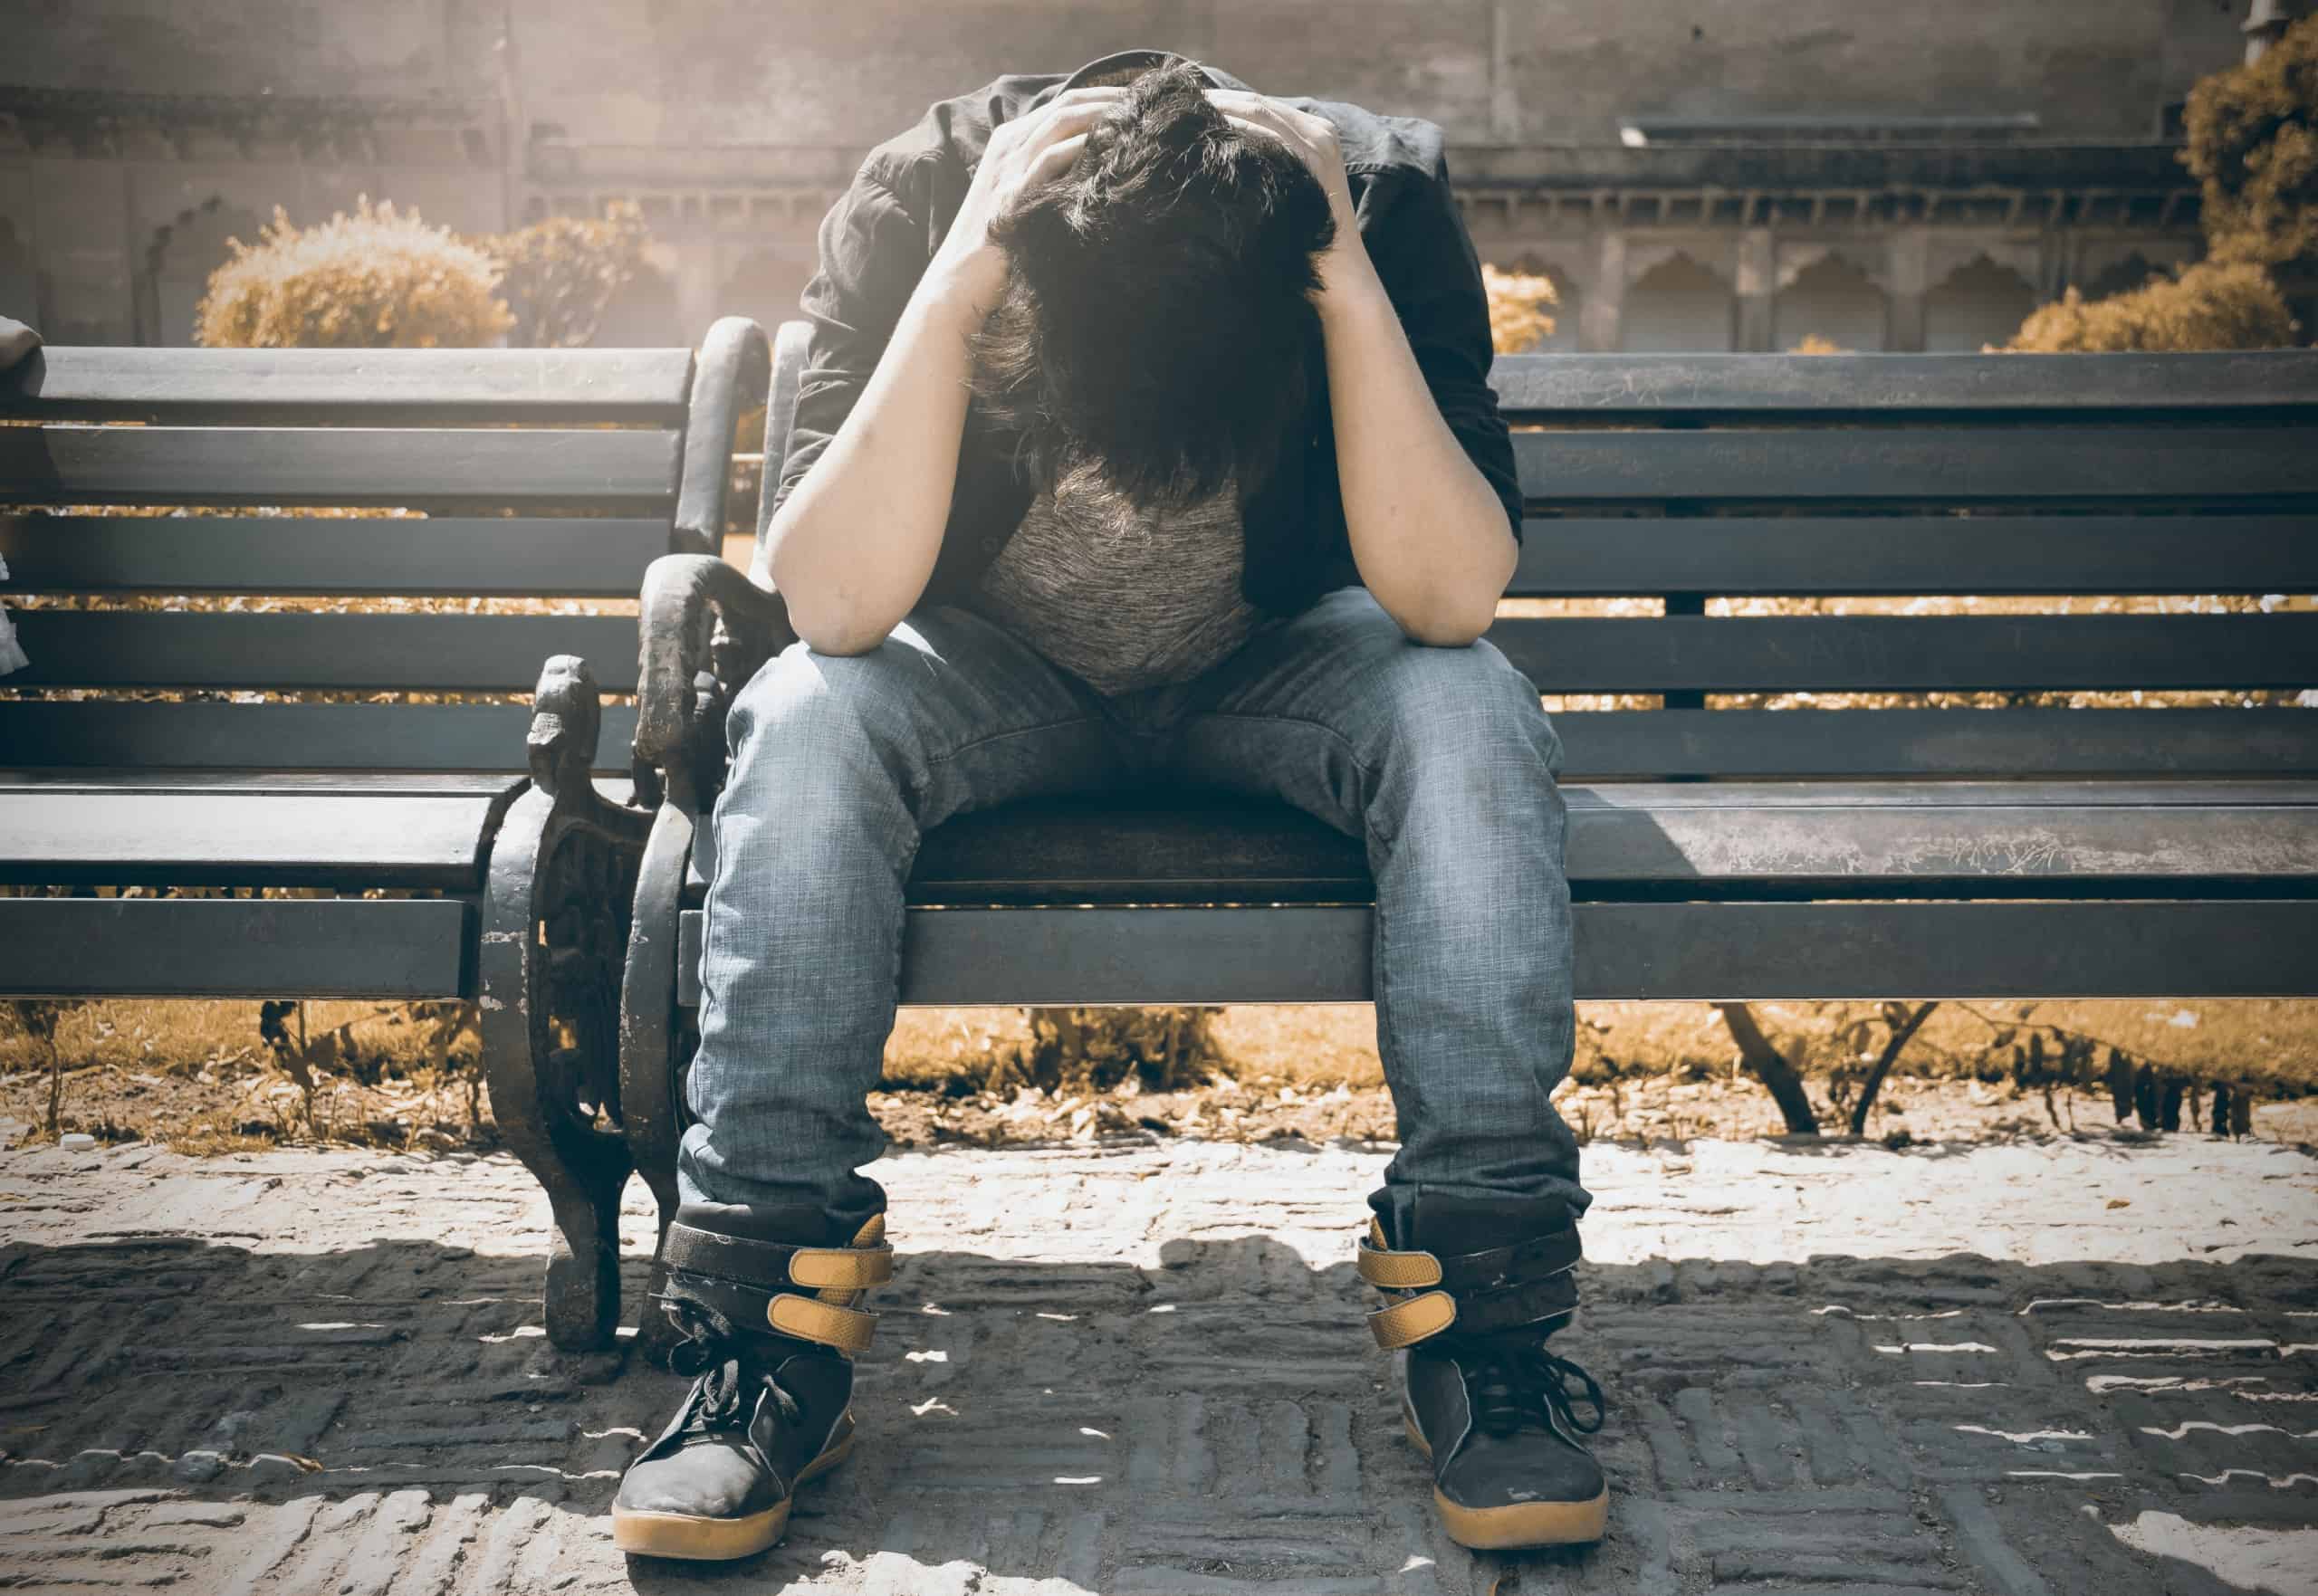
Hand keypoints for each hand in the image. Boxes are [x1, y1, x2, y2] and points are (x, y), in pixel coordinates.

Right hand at [927, 86, 1128, 318]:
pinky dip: (1083, 147)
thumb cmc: (1002, 246)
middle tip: (1150, 106)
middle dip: (1112, 99)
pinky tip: (1112, 148)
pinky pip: (1051, 158)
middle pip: (1068, 105)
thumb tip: (1101, 169)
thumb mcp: (1028, 199)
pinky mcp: (1012, 194)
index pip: (1066, 104)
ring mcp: (1008, 168)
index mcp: (1012, 142)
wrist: (961, 281)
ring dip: (1104, 116)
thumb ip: (1055, 177)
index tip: (1143, 104)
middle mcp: (1009, 147)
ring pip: (1061, 122)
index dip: (1107, 97)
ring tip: (1139, 120)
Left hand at [1201, 90, 1369, 297]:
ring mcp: (1319, 146)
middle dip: (1217, 102)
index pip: (1261, 105)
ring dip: (1222, 112)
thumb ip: (1267, 161)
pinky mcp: (1315, 163)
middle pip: (1258, 103)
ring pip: (1261, 113)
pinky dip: (1238, 131)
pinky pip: (1269, 137)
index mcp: (1316, 131)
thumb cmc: (1305, 235)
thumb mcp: (1289, 187)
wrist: (1341, 272)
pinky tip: (1211, 137)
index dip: (1223, 101)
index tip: (1188, 105)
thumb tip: (1219, 147)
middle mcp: (1320, 132)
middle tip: (1178, 106)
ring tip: (1186, 117)